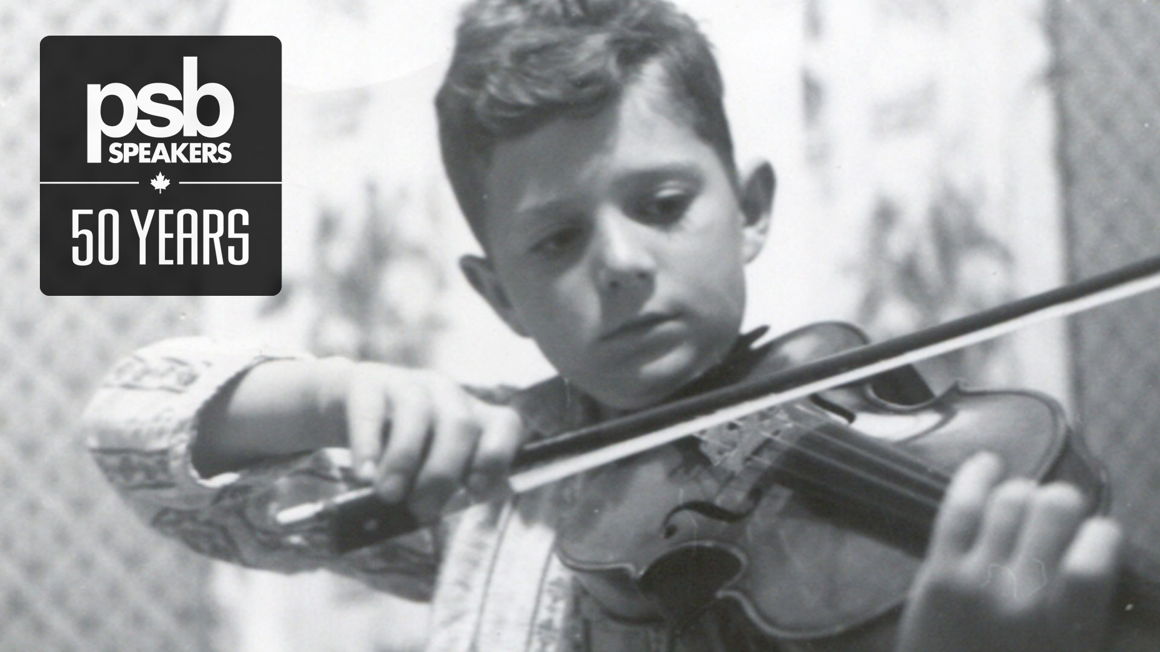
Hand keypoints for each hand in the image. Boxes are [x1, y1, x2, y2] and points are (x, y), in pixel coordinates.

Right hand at [318, 359, 528, 519]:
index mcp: (472, 415)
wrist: (347, 405)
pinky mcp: (368, 381)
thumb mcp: (424, 466)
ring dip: (405, 459)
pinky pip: (371, 410)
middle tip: (420, 508)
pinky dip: (368, 446)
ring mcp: (409, 382)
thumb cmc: (397, 445)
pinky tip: (364, 474)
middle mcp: (447, 394)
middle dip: (442, 473)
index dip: (496, 457)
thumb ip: (435, 488)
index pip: (505, 424)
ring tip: (389, 495)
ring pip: (418, 412)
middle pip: (460, 425)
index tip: (475, 491)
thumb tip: (426, 516)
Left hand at [896, 453, 1121, 651]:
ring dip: (1021, 493)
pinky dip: (976, 477)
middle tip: (1054, 519)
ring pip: (1009, 499)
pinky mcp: (937, 573)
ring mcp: (977, 580)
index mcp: (1070, 628)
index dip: (1101, 535)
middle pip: (1054, 508)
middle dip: (1061, 505)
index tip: (1095, 538)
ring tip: (1021, 504)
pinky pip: (958, 507)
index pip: (1097, 550)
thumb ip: (1090, 614)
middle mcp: (1026, 598)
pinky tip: (988, 465)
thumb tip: (1099, 556)